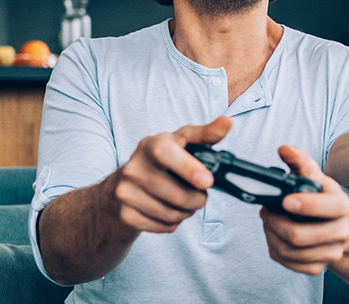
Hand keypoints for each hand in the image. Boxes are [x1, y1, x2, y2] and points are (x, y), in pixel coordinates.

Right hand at [111, 116, 230, 232]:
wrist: (121, 186)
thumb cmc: (161, 162)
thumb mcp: (180, 143)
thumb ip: (205, 134)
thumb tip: (227, 122)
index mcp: (150, 145)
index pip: (165, 153)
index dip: (189, 168)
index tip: (207, 181)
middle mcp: (134, 168)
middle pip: (177, 195)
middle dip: (198, 199)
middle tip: (200, 195)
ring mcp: (126, 192)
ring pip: (172, 214)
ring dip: (187, 212)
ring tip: (184, 203)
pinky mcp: (126, 215)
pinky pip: (164, 227)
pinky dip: (174, 223)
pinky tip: (169, 211)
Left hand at [260, 145, 348, 274]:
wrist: (333, 224)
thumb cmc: (319, 195)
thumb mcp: (312, 175)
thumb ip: (299, 160)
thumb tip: (284, 149)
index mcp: (342, 205)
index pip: (327, 208)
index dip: (304, 205)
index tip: (285, 200)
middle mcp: (341, 232)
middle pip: (299, 236)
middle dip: (275, 223)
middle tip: (266, 211)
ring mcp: (331, 252)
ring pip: (289, 251)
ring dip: (271, 235)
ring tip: (268, 221)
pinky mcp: (318, 267)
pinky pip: (289, 264)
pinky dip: (275, 249)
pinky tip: (274, 236)